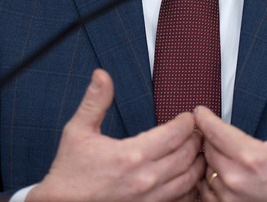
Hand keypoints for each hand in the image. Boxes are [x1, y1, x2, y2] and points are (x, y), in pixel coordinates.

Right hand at [30, 69, 204, 201]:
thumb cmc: (69, 171)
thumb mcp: (78, 130)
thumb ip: (95, 101)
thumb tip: (101, 76)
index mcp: (131, 155)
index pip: (175, 135)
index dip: (187, 122)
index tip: (188, 116)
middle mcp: (144, 179)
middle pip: (187, 156)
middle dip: (196, 139)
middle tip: (196, 130)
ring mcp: (148, 198)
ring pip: (188, 180)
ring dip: (197, 164)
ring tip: (197, 151)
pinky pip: (179, 199)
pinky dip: (188, 186)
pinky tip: (186, 177)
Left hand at [194, 73, 266, 201]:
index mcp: (253, 157)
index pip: (214, 131)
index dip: (204, 117)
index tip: (200, 111)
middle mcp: (238, 178)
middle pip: (207, 149)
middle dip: (207, 136)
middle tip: (210, 127)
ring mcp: (232, 197)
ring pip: (205, 171)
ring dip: (208, 159)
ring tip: (215, 148)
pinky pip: (207, 193)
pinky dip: (209, 181)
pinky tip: (217, 172)